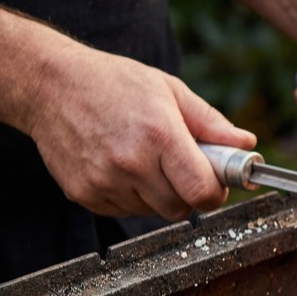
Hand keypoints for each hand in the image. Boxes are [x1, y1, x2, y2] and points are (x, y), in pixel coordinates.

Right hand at [25, 45, 256, 220]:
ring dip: (158, 195)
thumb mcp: (170, 91)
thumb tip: (246, 144)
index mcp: (160, 136)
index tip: (215, 182)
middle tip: (181, 169)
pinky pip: (123, 211)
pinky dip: (130, 196)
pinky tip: (121, 167)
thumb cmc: (114, 83)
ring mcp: (104, 181)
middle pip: (180, 209)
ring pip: (152, 212)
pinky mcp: (83, 194)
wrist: (50, 84)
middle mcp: (131, 163)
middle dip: (189, 194)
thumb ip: (211, 123)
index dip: (216, 192)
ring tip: (145, 160)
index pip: (203, 192)